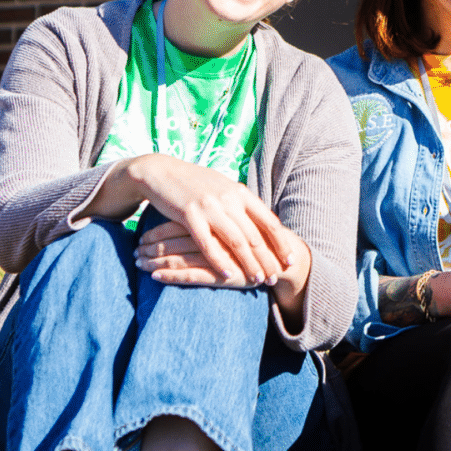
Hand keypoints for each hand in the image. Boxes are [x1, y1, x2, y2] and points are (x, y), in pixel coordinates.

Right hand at [117, 155, 300, 286]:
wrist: (161, 171)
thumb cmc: (195, 183)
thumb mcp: (223, 187)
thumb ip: (242, 203)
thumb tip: (262, 218)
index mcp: (241, 192)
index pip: (269, 221)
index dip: (281, 242)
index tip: (289, 259)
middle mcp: (229, 199)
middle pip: (255, 235)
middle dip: (268, 259)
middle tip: (276, 277)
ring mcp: (210, 206)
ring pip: (236, 241)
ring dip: (249, 263)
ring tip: (258, 280)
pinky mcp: (189, 214)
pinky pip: (208, 243)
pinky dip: (219, 261)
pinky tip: (228, 274)